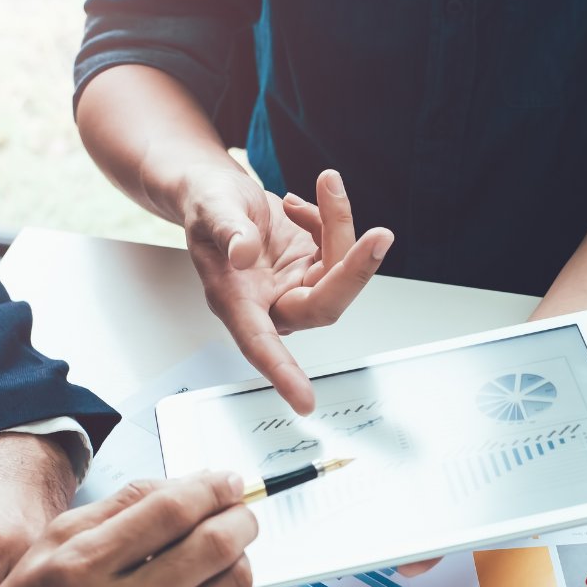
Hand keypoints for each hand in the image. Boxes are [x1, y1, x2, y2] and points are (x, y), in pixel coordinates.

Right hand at [0, 472, 256, 586]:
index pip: (171, 512)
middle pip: (213, 547)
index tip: (225, 480)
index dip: (210, 488)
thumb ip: (121, 504)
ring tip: (225, 546)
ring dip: (240, 555)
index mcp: (84, 568)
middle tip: (238, 510)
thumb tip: (187, 483)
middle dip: (239, 518)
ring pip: (231, 586)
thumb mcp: (54, 540)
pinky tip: (209, 585)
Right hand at [182, 165, 393, 413]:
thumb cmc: (207, 206)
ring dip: (341, 225)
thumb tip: (244, 253)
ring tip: (327, 184)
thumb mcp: (210, 207)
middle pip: (324, 305)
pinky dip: (332, 218)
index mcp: (236, 301)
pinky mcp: (315, 266)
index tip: (304, 401)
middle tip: (379, 236)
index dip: (282, 373)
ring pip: (340, 270)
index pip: (261, 345)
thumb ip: (228, 231)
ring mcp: (297, 285)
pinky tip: (300, 205)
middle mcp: (271, 301)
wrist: (217, 192)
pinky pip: (341, 248)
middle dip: (355, 270)